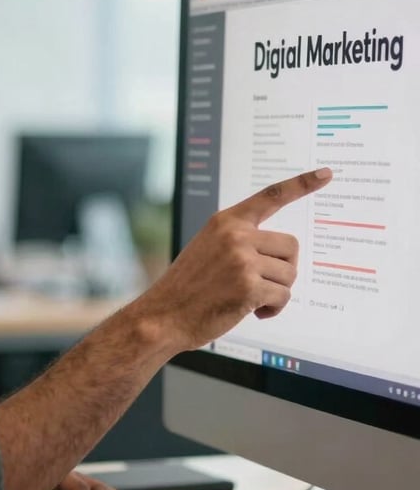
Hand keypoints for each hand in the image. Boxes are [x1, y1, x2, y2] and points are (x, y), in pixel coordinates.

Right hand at [145, 168, 331, 349]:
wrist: (164, 315)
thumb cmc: (188, 286)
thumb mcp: (208, 248)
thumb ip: (240, 241)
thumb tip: (281, 254)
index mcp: (226, 221)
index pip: (271, 196)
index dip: (301, 184)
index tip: (326, 174)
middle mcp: (236, 235)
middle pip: (290, 246)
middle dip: (283, 268)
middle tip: (263, 282)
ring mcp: (242, 259)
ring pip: (289, 274)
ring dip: (276, 291)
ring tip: (250, 298)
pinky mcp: (249, 286)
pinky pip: (283, 296)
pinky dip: (273, 308)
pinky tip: (253, 311)